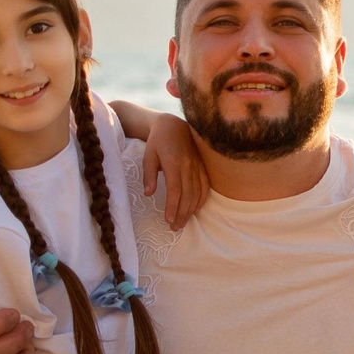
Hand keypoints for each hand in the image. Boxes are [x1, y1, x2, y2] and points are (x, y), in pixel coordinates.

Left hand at [132, 108, 206, 229]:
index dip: (173, 206)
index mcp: (173, 162)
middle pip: (188, 195)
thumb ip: (148, 175)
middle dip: (182, 213)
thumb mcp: (148, 155)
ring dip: (191, 210)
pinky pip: (205, 186)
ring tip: (183, 222)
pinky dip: (202, 200)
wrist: (174, 125)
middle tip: (175, 227)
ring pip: (197, 193)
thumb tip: (148, 194)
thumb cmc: (157, 141)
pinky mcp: (202, 166)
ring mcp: (197, 166)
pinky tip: (196, 210)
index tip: (168, 220)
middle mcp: (188, 165)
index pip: (175, 189)